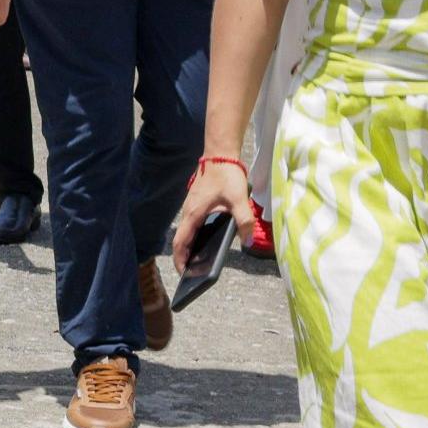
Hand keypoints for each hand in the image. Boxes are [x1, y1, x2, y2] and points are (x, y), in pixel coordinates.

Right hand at [171, 156, 254, 278]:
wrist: (220, 154)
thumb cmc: (227, 175)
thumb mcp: (239, 200)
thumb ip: (244, 221)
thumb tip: (248, 241)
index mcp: (194, 213)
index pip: (181, 242)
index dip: (180, 259)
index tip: (183, 273)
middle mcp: (188, 212)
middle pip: (181, 240)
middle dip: (183, 258)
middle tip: (191, 274)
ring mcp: (191, 207)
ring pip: (185, 232)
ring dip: (188, 247)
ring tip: (197, 262)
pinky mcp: (196, 204)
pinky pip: (191, 225)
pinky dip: (193, 237)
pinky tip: (204, 242)